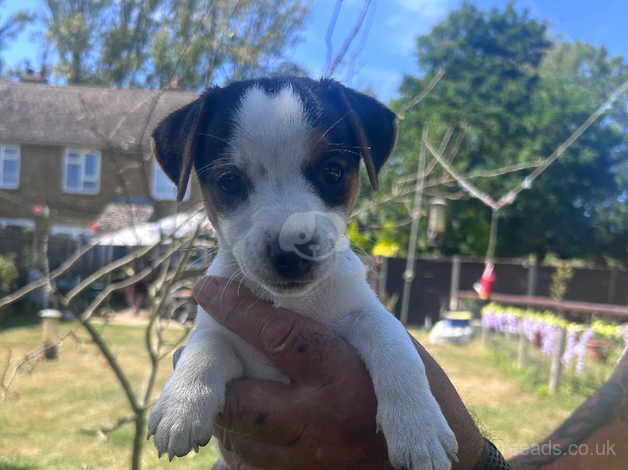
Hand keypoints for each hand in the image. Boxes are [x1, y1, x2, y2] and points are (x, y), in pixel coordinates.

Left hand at [190, 276, 483, 469]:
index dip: (236, 308)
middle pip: (242, 401)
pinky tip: (241, 433)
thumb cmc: (421, 397)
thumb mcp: (389, 353)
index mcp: (345, 375)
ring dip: (224, 415)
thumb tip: (286, 300)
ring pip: (238, 439)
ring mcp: (309, 462)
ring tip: (219, 394)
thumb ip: (342, 333)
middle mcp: (321, 422)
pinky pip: (248, 469)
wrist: (444, 469)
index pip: (277, 333)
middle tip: (192, 356)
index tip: (206, 287)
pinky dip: (238, 448)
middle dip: (213, 378)